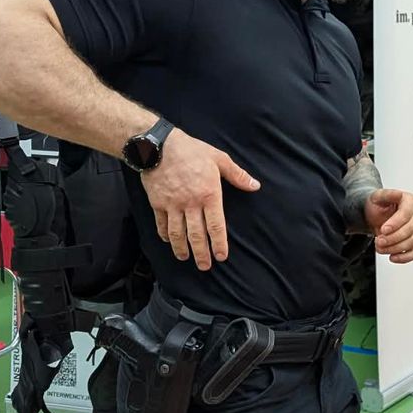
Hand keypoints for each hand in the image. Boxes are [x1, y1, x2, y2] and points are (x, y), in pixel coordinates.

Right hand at [142, 128, 260, 270]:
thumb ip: (237, 175)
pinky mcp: (158, 203)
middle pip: (197, 235)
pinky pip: (162, 224)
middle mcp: (191, 204)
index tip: (222, 256)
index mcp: (209, 195)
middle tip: (205, 266)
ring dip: (182, 248)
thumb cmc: (192, 150)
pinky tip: (168, 241)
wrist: (159, 146)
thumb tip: (255, 185)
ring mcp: (173, 205)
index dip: (219, 244)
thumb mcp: (219, 159)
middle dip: (201, 253)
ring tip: (185, 258)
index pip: (216, 226)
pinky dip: (165, 234)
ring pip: (178, 233)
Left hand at [364, 189, 412, 263]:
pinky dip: (404, 257)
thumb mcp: (377, 196)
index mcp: (410, 201)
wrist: (375, 215)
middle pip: (410, 230)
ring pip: (412, 243)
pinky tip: (392, 257)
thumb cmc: (377, 205)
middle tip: (378, 240)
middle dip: (392, 238)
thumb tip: (398, 193)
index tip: (383, 230)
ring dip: (394, 248)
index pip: (407, 214)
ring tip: (380, 247)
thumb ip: (386, 194)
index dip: (395, 223)